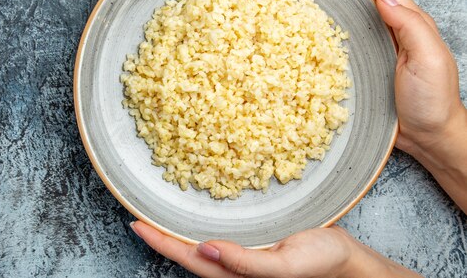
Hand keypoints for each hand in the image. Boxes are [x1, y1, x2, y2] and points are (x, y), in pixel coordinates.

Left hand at [130, 221, 420, 276]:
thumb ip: (246, 263)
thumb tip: (206, 250)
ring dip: (176, 230)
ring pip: (199, 245)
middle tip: (138, 213)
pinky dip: (198, 225)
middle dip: (161, 236)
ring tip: (157, 211)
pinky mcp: (251, 245)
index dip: (161, 242)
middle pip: (187, 253)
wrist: (346, 260)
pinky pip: (217, 237)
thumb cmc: (320, 262)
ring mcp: (240, 257)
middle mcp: (233, 267)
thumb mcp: (285, 265)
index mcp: (236, 275)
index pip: (188, 258)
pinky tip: (194, 213)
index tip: (136, 223)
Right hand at [328, 0, 466, 211]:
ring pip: (354, 15)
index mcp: (409, 23)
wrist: (430, 137)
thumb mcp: (428, 58)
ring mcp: (378, 49)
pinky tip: (314, 29)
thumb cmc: (432, 100)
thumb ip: (409, 25)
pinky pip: (345, 40)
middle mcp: (392, 31)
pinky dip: (330, 28)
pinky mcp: (366, 67)